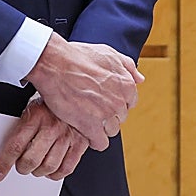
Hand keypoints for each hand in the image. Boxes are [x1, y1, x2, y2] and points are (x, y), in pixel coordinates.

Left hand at [0, 98, 88, 182]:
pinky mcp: (80, 143)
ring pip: (49, 167)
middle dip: (22, 167)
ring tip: (35, 167)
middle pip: (32, 160)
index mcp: (36, 116)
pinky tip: (51, 169)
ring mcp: (67, 136)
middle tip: (21, 166)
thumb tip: (3, 149)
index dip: (4, 163)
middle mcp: (52, 126)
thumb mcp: (30, 109)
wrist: (73, 92)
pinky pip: (66, 168)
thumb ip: (20, 128)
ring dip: (38, 171)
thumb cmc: (49, 104)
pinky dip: (56, 174)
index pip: (16, 145)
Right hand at [24, 33, 143, 150]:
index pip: (129, 102)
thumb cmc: (77, 56)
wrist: (54, 63)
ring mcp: (105, 115)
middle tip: (92, 105)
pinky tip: (85, 131)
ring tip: (86, 116)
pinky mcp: (90, 126)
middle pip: (120, 117)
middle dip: (108, 113)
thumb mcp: (108, 53)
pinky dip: (94, 140)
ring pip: (111, 131)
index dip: (115, 100)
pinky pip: (100, 143)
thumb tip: (140, 79)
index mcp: (126, 84)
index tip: (104, 98)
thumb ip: (128, 66)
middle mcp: (119, 101)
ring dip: (100, 126)